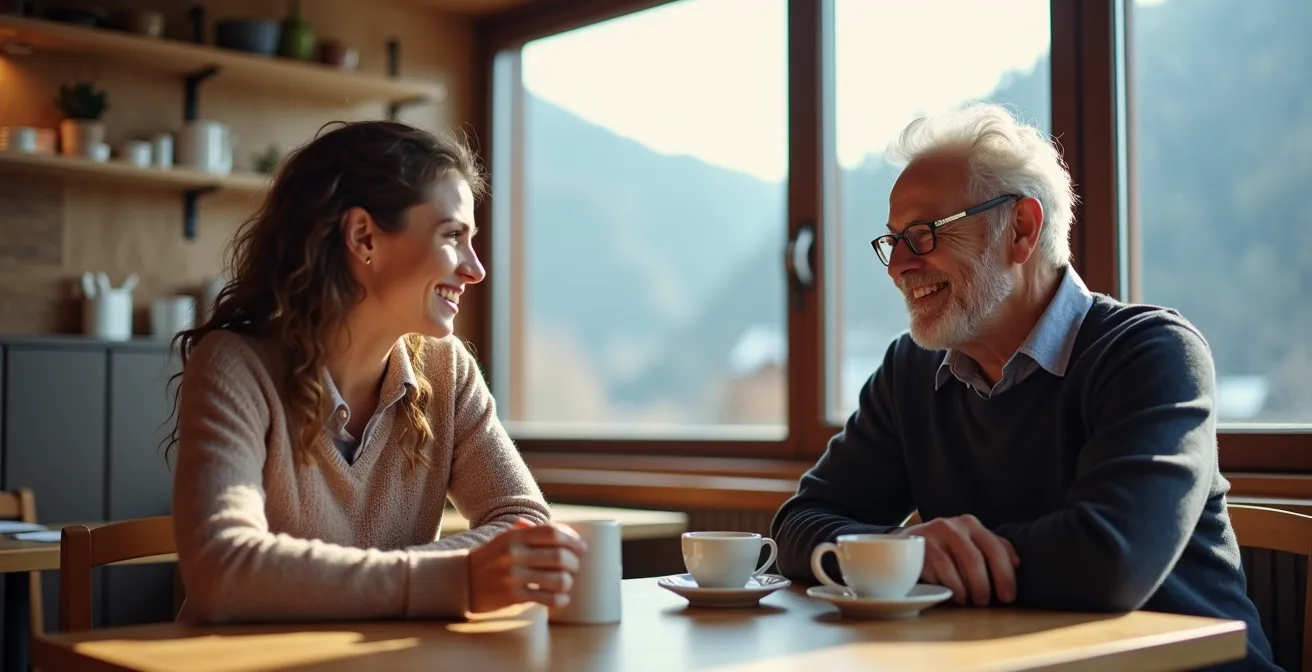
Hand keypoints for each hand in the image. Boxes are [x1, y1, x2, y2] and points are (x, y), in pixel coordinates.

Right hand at [468, 520, 587, 612]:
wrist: (460, 580)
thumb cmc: (489, 558)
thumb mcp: (504, 539)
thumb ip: (531, 533)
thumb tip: (566, 532)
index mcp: (515, 536)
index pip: (553, 533)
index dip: (572, 539)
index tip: (581, 547)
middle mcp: (514, 554)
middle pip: (560, 556)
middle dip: (575, 563)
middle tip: (576, 567)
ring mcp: (513, 576)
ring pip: (558, 579)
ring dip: (568, 582)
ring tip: (566, 583)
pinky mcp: (512, 596)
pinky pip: (546, 599)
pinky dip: (559, 600)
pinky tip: (561, 599)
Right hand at [898, 514, 1019, 606]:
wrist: (904, 544)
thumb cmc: (945, 548)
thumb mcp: (969, 543)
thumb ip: (992, 549)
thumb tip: (1017, 563)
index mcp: (971, 524)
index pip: (995, 548)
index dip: (1005, 575)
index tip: (1008, 597)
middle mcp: (952, 526)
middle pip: (975, 560)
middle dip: (983, 586)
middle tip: (984, 602)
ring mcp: (933, 535)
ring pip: (956, 568)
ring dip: (966, 591)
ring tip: (968, 601)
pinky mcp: (918, 548)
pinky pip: (938, 573)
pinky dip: (950, 588)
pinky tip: (953, 596)